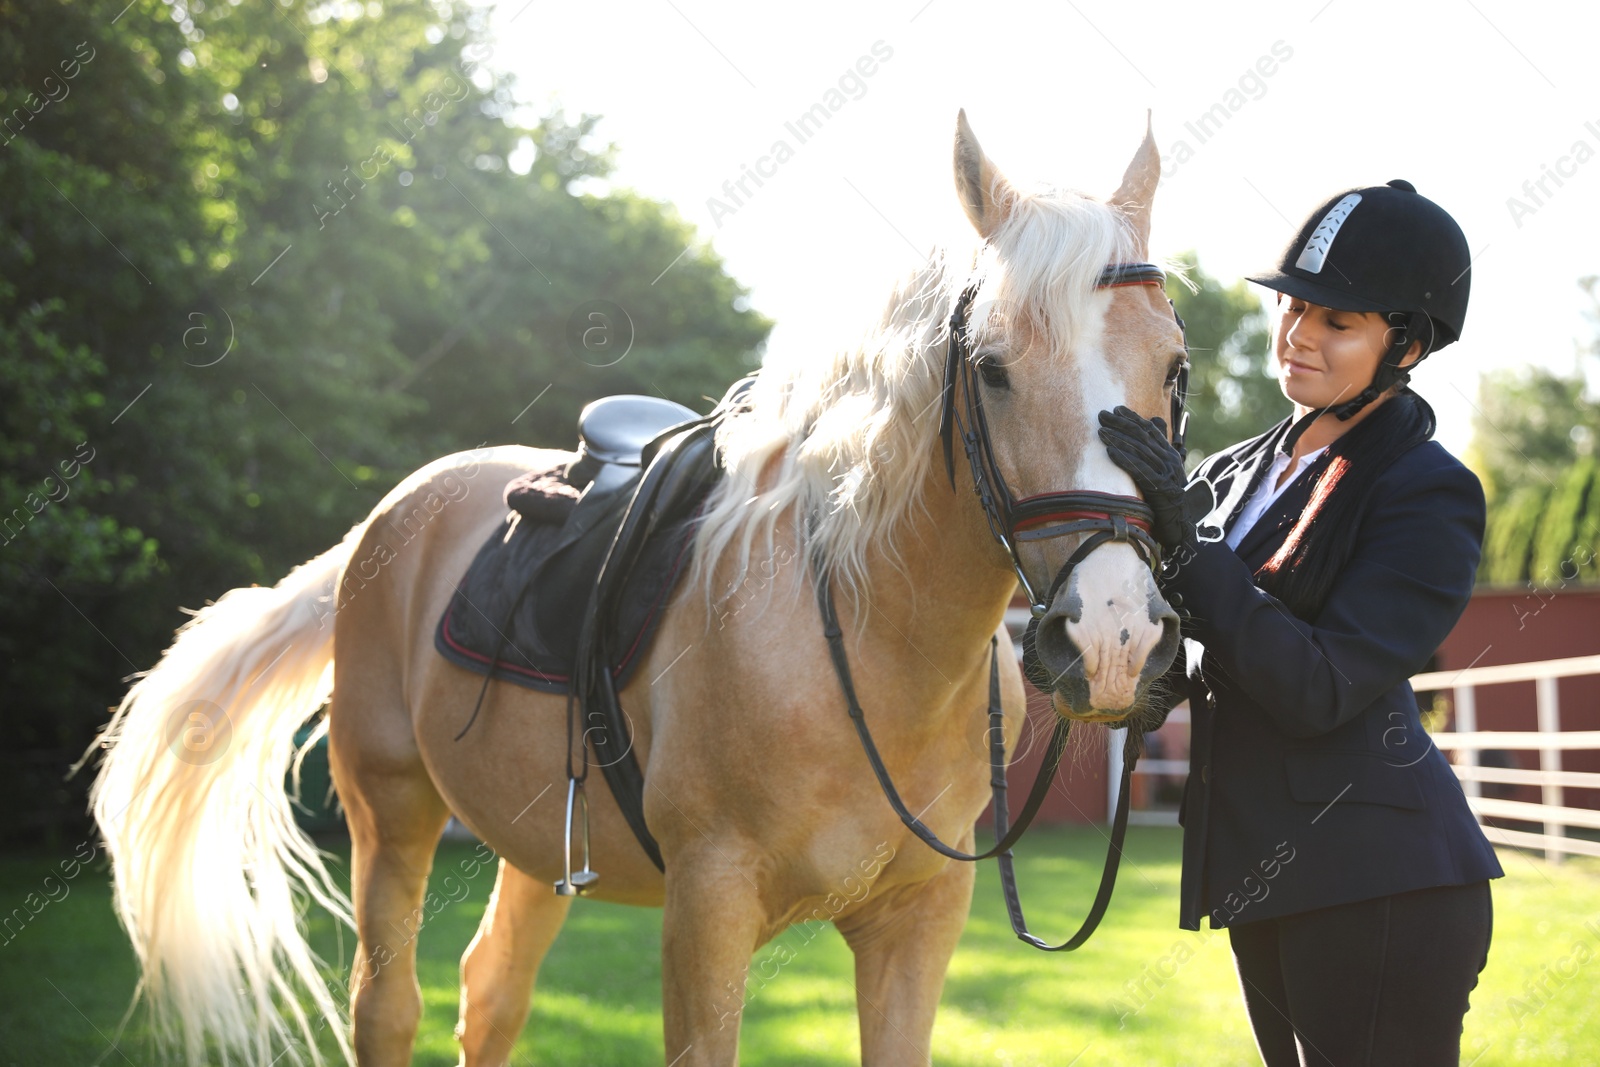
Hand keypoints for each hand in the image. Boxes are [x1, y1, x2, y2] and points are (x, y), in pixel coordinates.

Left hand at [1096, 406, 1211, 553]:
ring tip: (1101, 431)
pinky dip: (1124, 459)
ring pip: (1139, 451)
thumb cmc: (1167, 497)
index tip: (1115, 409)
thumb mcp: (1164, 469)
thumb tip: (1154, 420)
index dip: (1132, 418)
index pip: (1150, 430)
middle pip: (1142, 437)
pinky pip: (1140, 470)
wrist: (1180, 524)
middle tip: (1101, 415)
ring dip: (1118, 439)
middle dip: (1120, 424)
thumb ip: (1158, 447)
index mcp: (1170, 454)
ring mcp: (1167, 474)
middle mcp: (1170, 460)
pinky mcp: (1161, 488)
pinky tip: (1110, 452)